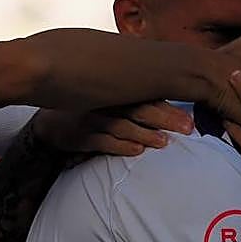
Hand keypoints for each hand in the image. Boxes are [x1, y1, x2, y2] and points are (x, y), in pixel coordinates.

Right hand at [31, 102, 192, 156]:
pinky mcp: (78, 136)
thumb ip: (137, 96)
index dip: (170, 107)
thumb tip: (173, 99)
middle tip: (187, 129)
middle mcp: (104, 102)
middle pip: (139, 108)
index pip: (147, 96)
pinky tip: (137, 151)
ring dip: (145, 134)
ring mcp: (90, 119)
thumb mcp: (109, 96)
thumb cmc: (88, 107)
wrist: (49, 121)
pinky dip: (120, 146)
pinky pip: (102, 141)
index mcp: (115, 90)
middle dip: (165, 118)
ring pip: (122, 125)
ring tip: (164, 142)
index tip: (192, 120)